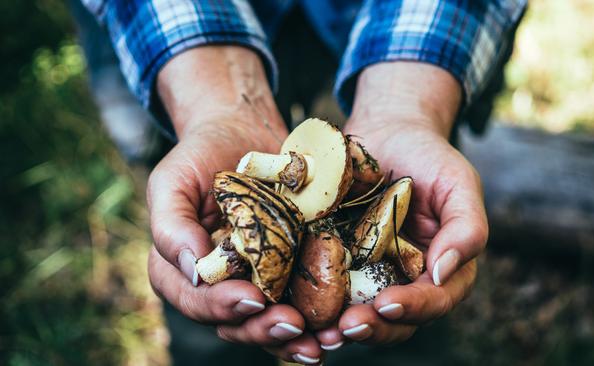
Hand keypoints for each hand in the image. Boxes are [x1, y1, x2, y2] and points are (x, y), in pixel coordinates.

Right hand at [146, 46, 322, 363]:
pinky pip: (296, 302)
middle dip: (263, 329)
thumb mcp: (172, 181)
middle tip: (294, 326)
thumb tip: (194, 269)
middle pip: (233, 322)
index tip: (253, 299)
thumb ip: (171, 225)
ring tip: (320, 342)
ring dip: (292, 339)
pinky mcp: (284, 271)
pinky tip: (335, 327)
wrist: (243, 133)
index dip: (221, 306)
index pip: (194, 299)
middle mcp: (215, 283)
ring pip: (267, 322)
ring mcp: (252, 280)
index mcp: (180, 269)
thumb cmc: (200, 155)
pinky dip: (314, 320)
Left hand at [316, 62, 486, 346]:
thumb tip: (444, 272)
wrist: (386, 132)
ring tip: (320, 332)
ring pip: (358, 314)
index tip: (388, 304)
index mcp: (439, 269)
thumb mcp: (457, 183)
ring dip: (340, 328)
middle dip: (373, 328)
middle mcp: (404, 279)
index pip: (435, 300)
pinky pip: (324, 290)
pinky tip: (295, 308)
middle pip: (395, 321)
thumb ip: (466, 227)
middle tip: (346, 327)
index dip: (415, 308)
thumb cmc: (428, 156)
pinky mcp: (335, 261)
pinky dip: (313, 305)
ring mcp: (368, 274)